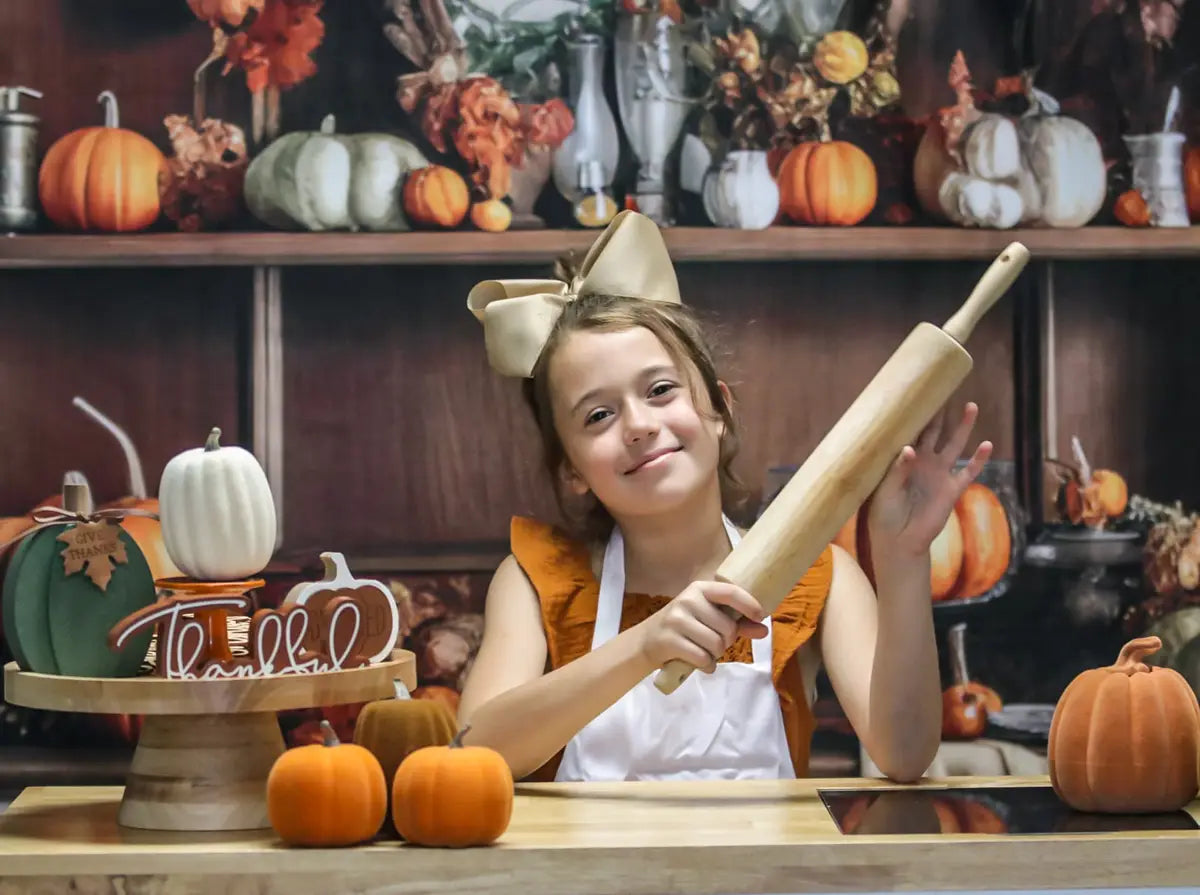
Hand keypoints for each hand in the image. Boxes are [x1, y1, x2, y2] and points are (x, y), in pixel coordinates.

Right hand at [636, 581, 767, 672]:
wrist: (646, 642)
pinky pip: (703, 658)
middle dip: (727, 641)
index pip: (731, 592)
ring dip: (716, 654)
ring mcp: (677, 619)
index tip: (760, 616)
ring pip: (717, 644)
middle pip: (728, 627)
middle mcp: (688, 600)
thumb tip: (764, 630)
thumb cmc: (684, 628)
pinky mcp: (670, 640)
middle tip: (714, 642)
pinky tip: (700, 662)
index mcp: (700, 589)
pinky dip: (707, 665)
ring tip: (704, 651)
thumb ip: (736, 623)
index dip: (750, 604)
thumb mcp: (708, 619)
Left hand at [866, 401, 992, 564]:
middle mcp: (924, 461)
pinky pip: (969, 471)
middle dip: (941, 412)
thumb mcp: (885, 490)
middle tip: (947, 389)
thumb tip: (910, 449)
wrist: (899, 540)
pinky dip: (979, 459)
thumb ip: (898, 469)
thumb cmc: (885, 513)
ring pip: (955, 444)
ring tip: (971, 406)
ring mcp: (940, 473)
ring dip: (963, 426)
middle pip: (935, 431)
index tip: (919, 392)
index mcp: (904, 459)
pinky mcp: (952, 489)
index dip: (916, 414)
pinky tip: (988, 444)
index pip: (911, 431)